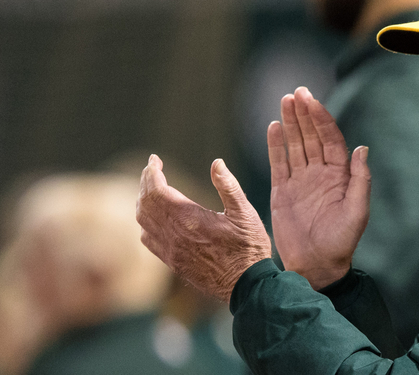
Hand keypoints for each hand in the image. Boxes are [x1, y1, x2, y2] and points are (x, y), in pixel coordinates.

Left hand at [137, 155, 270, 302]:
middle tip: (152, 168)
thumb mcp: (245, 213)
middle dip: (146, 181)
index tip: (154, 159)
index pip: (157, 190)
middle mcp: (174, 235)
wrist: (245, 285)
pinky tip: (156, 216)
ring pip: (143, 220)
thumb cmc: (249, 248)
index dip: (152, 171)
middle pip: (145, 202)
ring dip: (143, 200)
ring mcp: (171, 250)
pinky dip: (146, 221)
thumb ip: (229, 186)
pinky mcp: (172, 262)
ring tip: (152, 187)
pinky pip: (147, 238)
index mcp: (190, 219)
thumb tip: (217, 162)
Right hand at [268, 87, 370, 289]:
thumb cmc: (342, 241)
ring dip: (291, 123)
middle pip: (311, 137)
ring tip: (285, 101)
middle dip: (304, 114)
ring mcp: (300, 181)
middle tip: (296, 92)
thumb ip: (360, 179)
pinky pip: (279, 163)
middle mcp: (319, 173)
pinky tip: (274, 127)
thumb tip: (362, 148)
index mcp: (339, 175)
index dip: (321, 119)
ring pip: (295, 145)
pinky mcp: (283, 191)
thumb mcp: (358, 211)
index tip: (312, 101)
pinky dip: (276, 145)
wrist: (317, 265)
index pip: (330, 139)